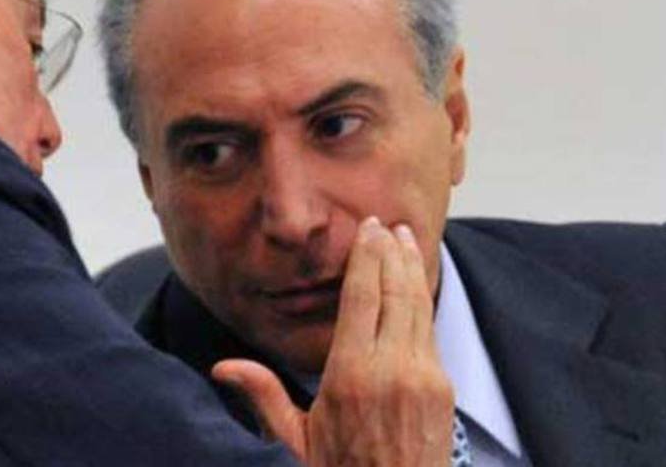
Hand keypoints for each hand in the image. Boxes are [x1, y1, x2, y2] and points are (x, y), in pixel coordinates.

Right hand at [213, 217, 453, 465]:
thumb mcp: (294, 442)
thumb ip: (263, 395)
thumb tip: (222, 366)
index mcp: (350, 376)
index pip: (361, 296)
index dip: (365, 256)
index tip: (366, 227)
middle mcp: (391, 370)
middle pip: (394, 290)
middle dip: (391, 251)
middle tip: (384, 224)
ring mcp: (423, 378)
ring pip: (419, 305)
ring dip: (413, 268)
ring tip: (406, 239)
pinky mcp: (443, 389)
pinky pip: (432, 330)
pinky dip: (425, 298)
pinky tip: (419, 282)